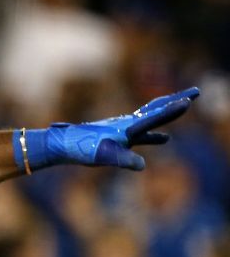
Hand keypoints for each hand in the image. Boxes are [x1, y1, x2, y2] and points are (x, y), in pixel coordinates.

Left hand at [22, 87, 198, 170]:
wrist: (61, 144)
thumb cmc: (80, 149)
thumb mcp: (105, 156)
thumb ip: (124, 159)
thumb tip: (142, 165)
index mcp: (128, 127)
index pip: (154, 116)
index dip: (171, 110)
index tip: (187, 100)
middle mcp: (127, 124)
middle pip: (157, 109)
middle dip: (176, 101)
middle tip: (196, 91)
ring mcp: (123, 129)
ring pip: (151, 118)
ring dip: (167, 112)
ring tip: (184, 105)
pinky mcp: (118, 138)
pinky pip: (143, 133)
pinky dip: (155, 135)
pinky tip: (165, 139)